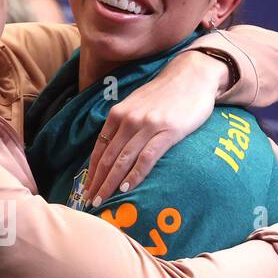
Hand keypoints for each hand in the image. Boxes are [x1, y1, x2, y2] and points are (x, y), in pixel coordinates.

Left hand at [84, 48, 226, 204]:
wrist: (192, 75)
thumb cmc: (165, 94)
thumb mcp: (137, 105)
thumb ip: (124, 124)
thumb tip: (113, 150)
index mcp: (118, 114)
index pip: (99, 149)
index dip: (91, 172)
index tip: (85, 189)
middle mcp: (128, 120)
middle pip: (108, 158)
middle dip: (97, 183)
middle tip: (89, 202)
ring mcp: (147, 126)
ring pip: (123, 161)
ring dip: (110, 184)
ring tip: (103, 202)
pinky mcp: (167, 132)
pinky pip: (146, 158)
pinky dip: (135, 175)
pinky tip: (127, 189)